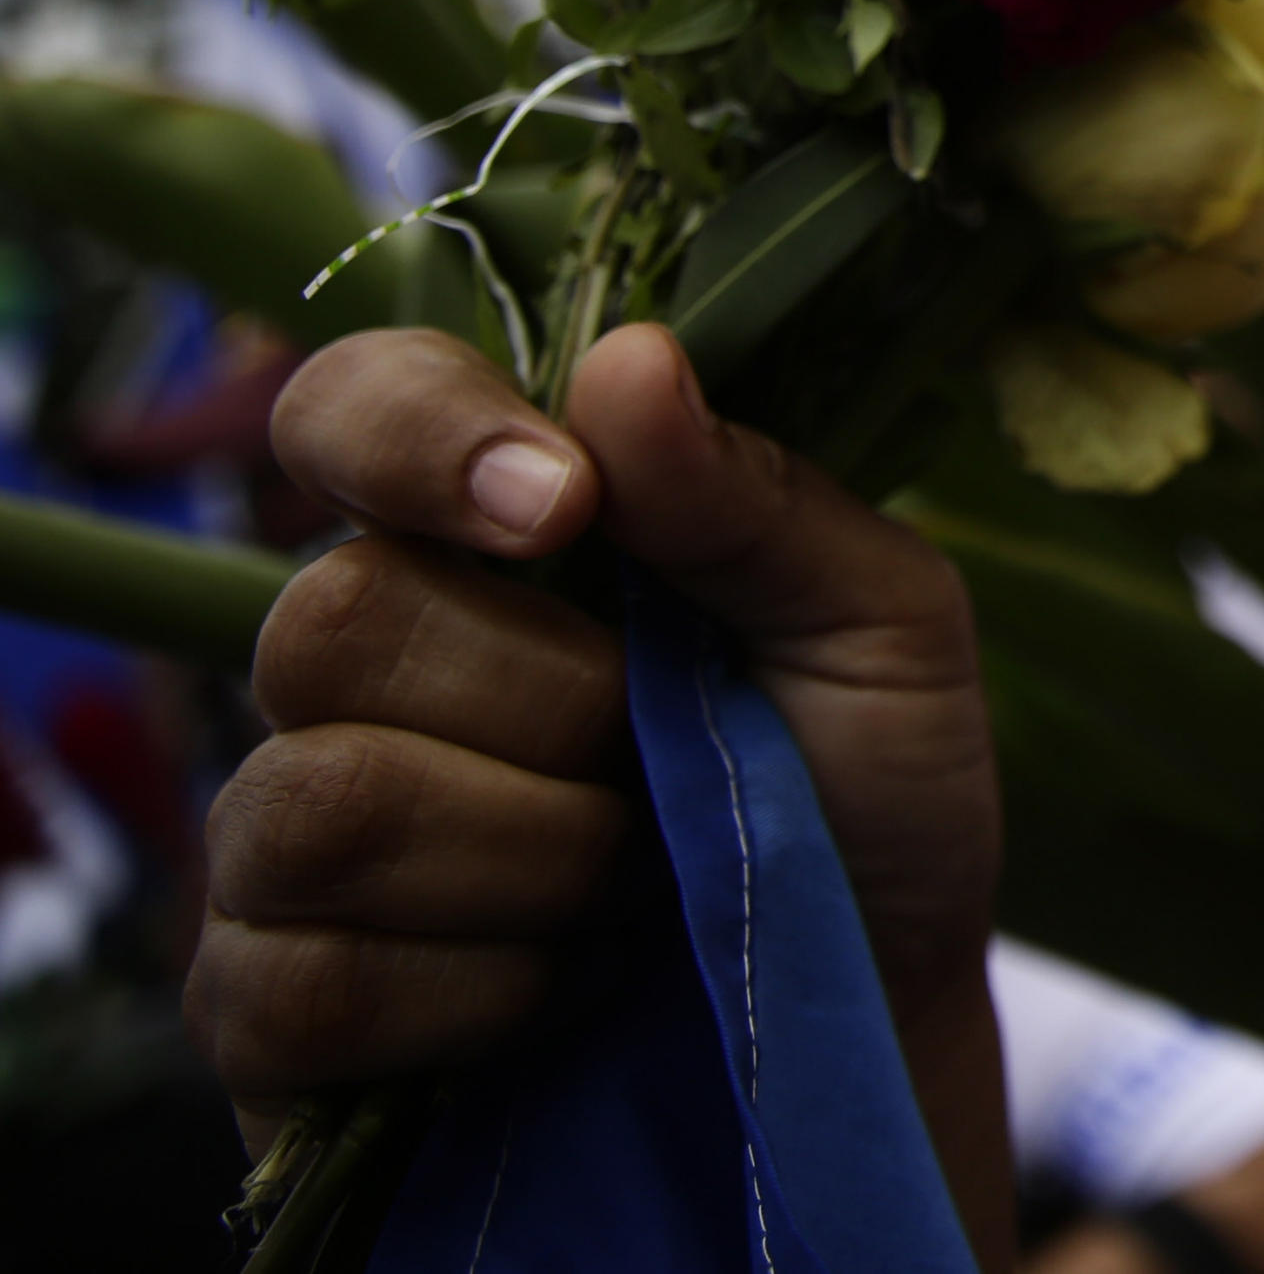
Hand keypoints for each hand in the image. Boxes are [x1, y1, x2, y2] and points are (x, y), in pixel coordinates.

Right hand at [189, 322, 1012, 1246]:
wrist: (869, 1023)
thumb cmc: (870, 800)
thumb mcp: (880, 629)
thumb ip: (753, 498)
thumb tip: (626, 358)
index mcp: (498, 537)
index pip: (354, 407)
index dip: (416, 433)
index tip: (561, 505)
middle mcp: (361, 665)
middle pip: (334, 617)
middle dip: (551, 706)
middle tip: (660, 762)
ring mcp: (288, 836)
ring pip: (318, 800)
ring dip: (529, 857)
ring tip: (633, 885)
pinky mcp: (264, 1006)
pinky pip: (299, 981)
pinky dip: (471, 997)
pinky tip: (556, 992)